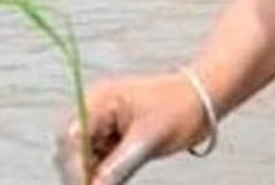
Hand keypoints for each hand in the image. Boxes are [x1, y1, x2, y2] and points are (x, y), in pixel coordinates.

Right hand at [54, 74, 209, 184]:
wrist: (203, 99)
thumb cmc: (179, 107)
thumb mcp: (148, 139)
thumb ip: (118, 166)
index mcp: (98, 100)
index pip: (71, 138)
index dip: (74, 167)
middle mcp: (94, 111)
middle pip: (71, 149)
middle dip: (80, 173)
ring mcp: (102, 124)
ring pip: (83, 159)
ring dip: (91, 176)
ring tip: (113, 181)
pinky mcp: (112, 138)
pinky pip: (98, 162)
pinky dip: (103, 175)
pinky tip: (113, 181)